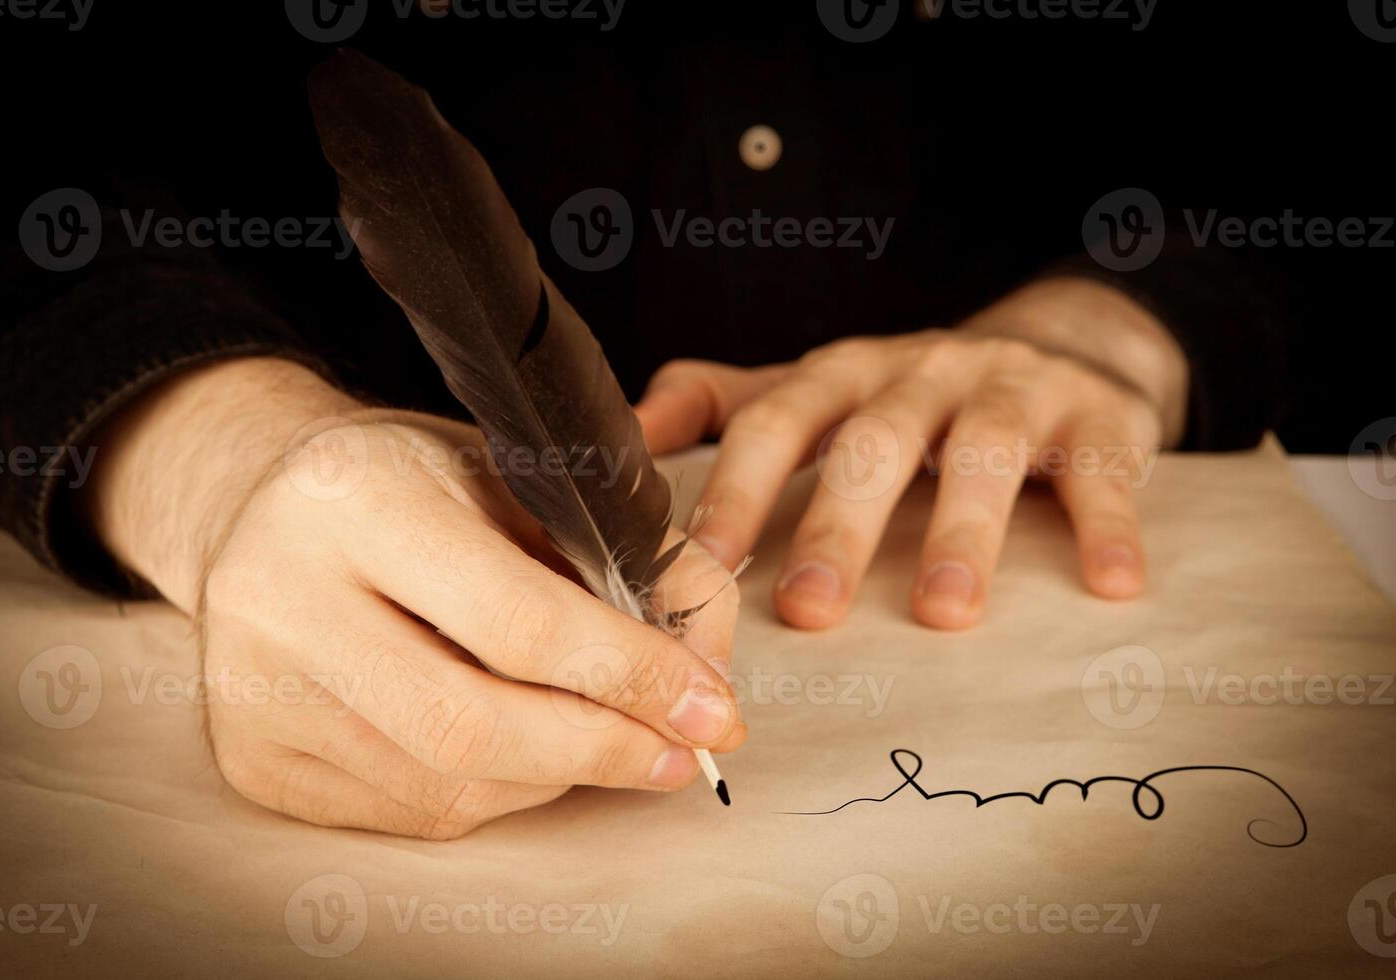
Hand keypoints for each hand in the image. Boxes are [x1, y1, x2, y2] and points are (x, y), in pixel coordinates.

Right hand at [86, 358, 742, 838]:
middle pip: (472, 726)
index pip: (516, 617)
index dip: (629, 674)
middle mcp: (281, 597)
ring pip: (448, 785)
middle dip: (603, 750)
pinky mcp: (255, 762)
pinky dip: (497, 793)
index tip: (711, 705)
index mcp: (354, 499)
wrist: (267, 507)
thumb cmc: (413, 484)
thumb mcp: (515, 473)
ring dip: (558, 777)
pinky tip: (526, 751)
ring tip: (608, 739)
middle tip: (681, 754)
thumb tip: (706, 664)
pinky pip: (412, 813)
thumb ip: (617, 554)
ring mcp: (253, 691)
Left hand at [634, 277, 1189, 630]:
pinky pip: (1101, 468)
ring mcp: (1010, 390)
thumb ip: (723, 406)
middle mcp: (920, 373)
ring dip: (963, 532)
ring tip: (945, 612)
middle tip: (809, 610)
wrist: (1056, 346)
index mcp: (842, 375)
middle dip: (838, 527)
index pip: (775, 427)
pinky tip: (1110, 584)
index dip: (734, 495)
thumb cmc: (910, 395)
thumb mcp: (814, 389)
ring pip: (982, 454)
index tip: (698, 574)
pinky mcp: (1095, 416)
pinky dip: (1108, 523)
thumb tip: (625, 431)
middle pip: (873, 445)